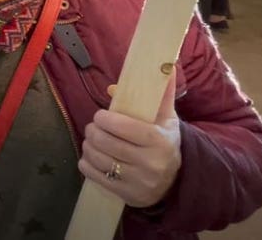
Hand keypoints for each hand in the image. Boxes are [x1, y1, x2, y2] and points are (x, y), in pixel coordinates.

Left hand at [78, 71, 181, 208]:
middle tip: (93, 126)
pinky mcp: (127, 195)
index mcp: (160, 141)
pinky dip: (86, 163)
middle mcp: (151, 164)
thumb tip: (165, 65)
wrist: (175, 181)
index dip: (106, 119)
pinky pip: (94, 176)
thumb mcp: (167, 118)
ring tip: (91, 139)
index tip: (101, 115)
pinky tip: (90, 157)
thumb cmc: (165, 142)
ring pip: (98, 159)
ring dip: (88, 146)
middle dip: (93, 131)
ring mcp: (139, 182)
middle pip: (106, 142)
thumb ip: (162, 93)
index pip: (125, 127)